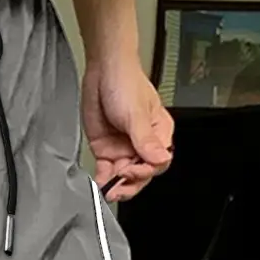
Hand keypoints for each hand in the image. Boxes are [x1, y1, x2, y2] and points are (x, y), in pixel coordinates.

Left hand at [82, 51, 173, 200]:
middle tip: (119, 187)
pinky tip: (100, 184)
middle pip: (142, 174)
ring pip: (124, 177)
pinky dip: (103, 179)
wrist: (102, 70)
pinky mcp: (106, 149)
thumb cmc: (125, 82)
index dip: (145, 171)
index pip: (158, 163)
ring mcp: (124, 148)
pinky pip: (106, 171)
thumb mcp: (136, 113)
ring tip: (108, 189)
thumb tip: (159, 160)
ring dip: (116, 185)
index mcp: (159, 134)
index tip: (131, 170)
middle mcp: (142, 144)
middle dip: (131, 183)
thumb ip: (145, 140)